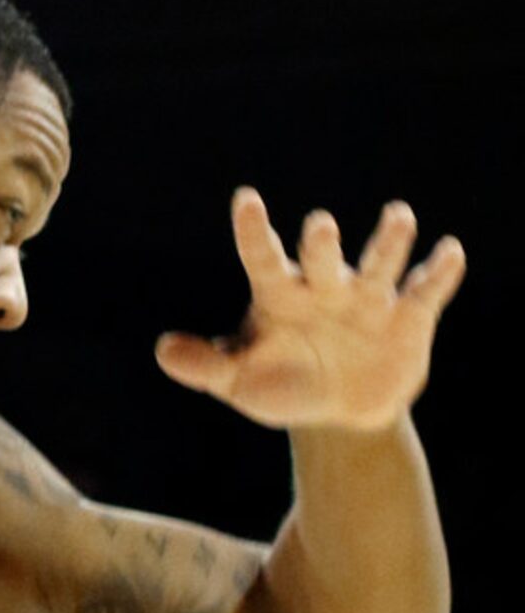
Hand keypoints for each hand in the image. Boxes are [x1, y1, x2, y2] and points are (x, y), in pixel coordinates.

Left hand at [155, 188, 465, 432]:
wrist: (338, 411)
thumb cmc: (280, 385)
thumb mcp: (239, 381)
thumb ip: (206, 365)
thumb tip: (162, 352)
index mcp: (278, 295)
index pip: (261, 256)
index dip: (252, 231)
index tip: (246, 200)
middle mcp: (322, 287)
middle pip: (319, 259)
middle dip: (320, 244)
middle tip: (319, 225)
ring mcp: (367, 299)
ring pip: (378, 263)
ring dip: (388, 242)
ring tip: (399, 215)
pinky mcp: (408, 318)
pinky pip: (424, 292)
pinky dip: (437, 274)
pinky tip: (449, 252)